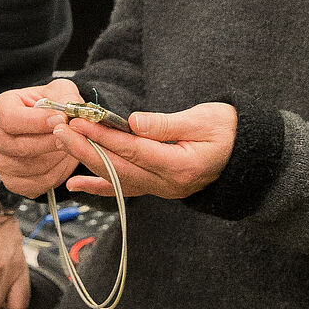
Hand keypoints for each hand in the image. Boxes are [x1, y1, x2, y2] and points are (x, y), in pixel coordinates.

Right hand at [0, 78, 82, 196]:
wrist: (50, 128)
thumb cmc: (50, 107)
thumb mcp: (59, 91)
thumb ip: (64, 97)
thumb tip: (66, 114)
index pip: (10, 119)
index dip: (37, 121)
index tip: (60, 119)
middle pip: (21, 146)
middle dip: (52, 142)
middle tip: (72, 136)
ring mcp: (0, 162)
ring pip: (32, 167)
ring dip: (57, 158)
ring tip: (68, 146)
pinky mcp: (12, 182)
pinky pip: (37, 184)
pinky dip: (56, 174)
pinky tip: (61, 160)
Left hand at [52, 103, 237, 201]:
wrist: (247, 154)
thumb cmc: (229, 130)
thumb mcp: (205, 119)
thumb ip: (168, 123)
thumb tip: (134, 122)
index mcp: (183, 165)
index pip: (135, 151)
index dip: (105, 137)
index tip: (80, 121)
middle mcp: (170, 184)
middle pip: (120, 167)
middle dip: (87, 148)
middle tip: (61, 129)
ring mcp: (163, 189)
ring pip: (118, 178)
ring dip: (88, 161)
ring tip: (63, 143)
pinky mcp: (157, 187)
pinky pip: (125, 189)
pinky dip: (99, 186)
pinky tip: (76, 183)